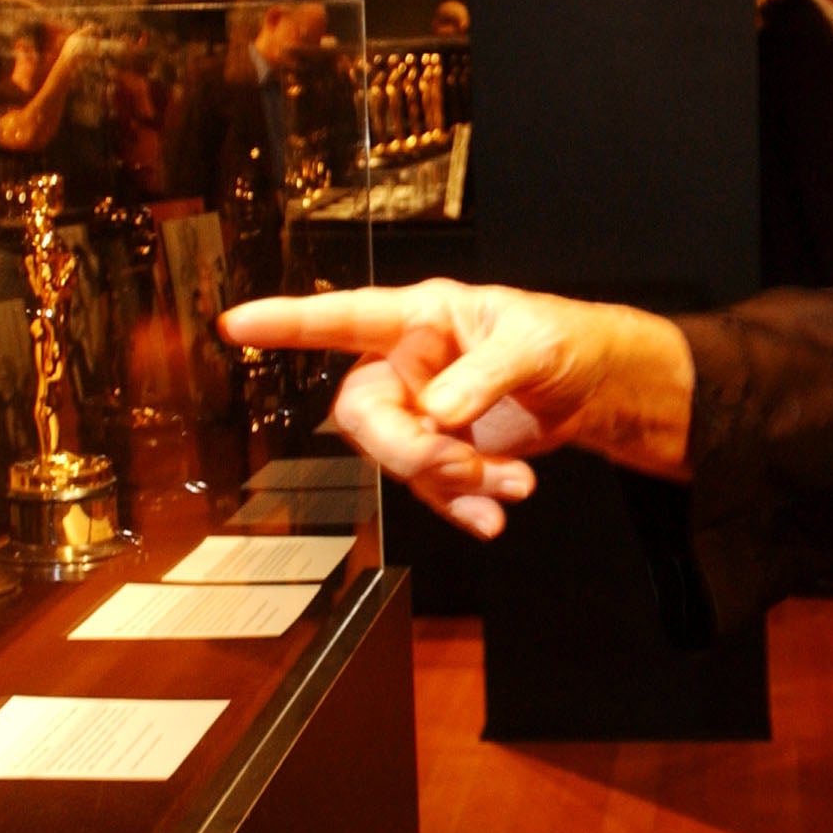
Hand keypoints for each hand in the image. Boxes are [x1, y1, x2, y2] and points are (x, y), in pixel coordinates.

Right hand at [219, 280, 692, 537]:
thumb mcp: (535, 345)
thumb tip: (440, 412)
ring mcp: (422, 413)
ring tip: (515, 486)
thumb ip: (486, 375)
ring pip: (400, 462)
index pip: (343, 317)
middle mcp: (408, 365)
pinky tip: (497, 515)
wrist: (597, 390)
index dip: (288, 323)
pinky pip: (430, 489)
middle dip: (409, 450)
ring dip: (452, 484)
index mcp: (421, 317)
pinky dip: (463, 507)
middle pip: (365, 415)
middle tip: (463, 465)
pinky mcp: (443, 453)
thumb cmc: (564, 340)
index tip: (235, 325)